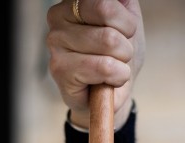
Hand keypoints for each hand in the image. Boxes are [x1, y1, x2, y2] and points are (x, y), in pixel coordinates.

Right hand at [47, 0, 144, 128]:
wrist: (113, 93)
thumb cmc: (118, 57)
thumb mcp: (128, 21)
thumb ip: (122, 3)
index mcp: (74, 2)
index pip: (106, 3)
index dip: (127, 23)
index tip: (124, 35)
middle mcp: (58, 17)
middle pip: (108, 20)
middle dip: (125, 46)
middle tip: (118, 57)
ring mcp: (55, 43)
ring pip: (109, 42)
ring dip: (122, 63)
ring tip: (112, 69)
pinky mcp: (59, 69)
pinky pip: (103, 66)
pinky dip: (117, 77)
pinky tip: (107, 81)